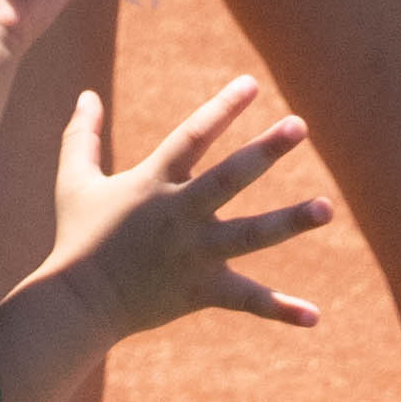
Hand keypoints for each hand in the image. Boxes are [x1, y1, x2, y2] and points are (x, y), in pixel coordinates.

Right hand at [31, 71, 332, 345]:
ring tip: (326, 208)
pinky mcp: (201, 290)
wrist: (76, 304)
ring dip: (289, 222)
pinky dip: (280, 309)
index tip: (251, 84)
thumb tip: (86, 94)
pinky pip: (246, 300)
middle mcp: (178, 214)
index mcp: (153, 183)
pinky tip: (314, 317)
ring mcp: (193, 254)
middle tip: (300, 125)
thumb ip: (82, 136)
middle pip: (227, 178)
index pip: (192, 136)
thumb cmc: (77, 238)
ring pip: (250, 235)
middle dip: (264, 152)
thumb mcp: (74, 180)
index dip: (221, 109)